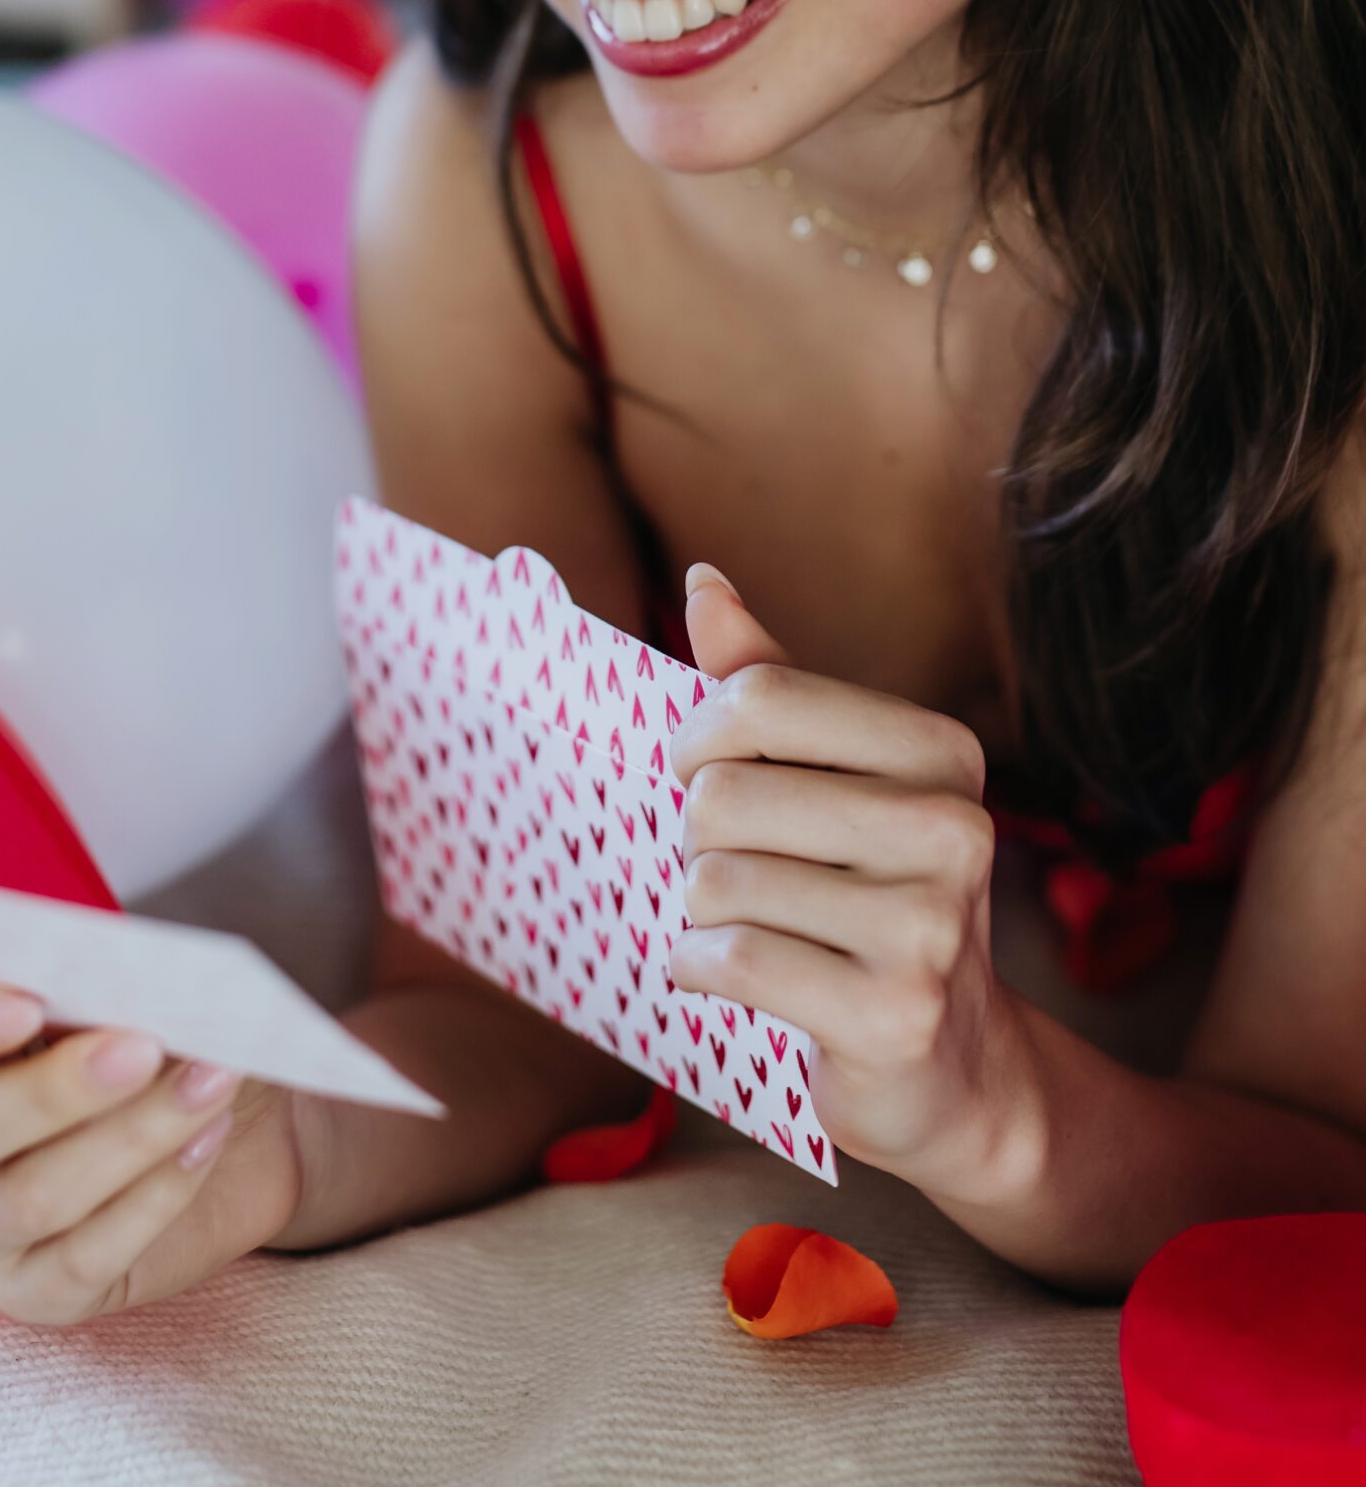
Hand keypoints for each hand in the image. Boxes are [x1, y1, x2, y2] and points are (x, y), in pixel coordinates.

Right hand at [0, 976, 308, 1324]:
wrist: (249, 1126)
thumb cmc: (178, 1039)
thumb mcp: (142, 996)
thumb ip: (109, 984)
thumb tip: (120, 978)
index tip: (27, 1005)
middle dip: (55, 1089)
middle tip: (145, 1047)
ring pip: (26, 1199)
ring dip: (131, 1136)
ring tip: (211, 1082)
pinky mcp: (36, 1289)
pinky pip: (79, 1261)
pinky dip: (155, 1196)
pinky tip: (206, 1141)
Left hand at [668, 565, 1040, 1201]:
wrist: (952, 1072)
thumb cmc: (866, 901)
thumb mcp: (832, 780)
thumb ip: (768, 681)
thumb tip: (703, 580)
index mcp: (942, 751)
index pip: (760, 696)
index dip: (698, 739)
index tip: (702, 775)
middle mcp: (953, 828)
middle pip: (724, 794)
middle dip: (698, 840)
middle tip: (739, 873)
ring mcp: (930, 927)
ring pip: (717, 881)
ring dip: (700, 913)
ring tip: (750, 929)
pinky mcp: (893, 1014)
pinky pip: (732, 959)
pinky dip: (698, 969)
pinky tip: (728, 978)